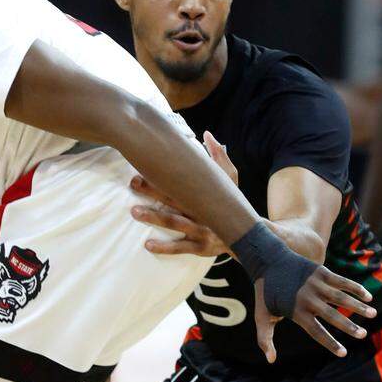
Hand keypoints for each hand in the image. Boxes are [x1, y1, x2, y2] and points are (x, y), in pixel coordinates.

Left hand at [130, 131, 236, 256]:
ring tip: (134, 211)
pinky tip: (148, 245)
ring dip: (154, 217)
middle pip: (174, 199)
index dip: (163, 173)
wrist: (248, 236)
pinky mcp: (201, 248)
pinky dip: (165, 247)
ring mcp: (201, 230)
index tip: (144, 164)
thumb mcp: (231, 180)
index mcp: (205, 194)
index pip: (181, 180)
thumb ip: (219, 156)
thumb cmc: (234, 204)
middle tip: (133, 182)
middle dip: (153, 191)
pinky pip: (181, 248)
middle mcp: (202, 211)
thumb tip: (207, 134)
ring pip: (175, 223)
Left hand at [253, 266, 375, 363]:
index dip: (330, 343)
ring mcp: (315, 284)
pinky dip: (355, 288)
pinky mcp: (321, 272)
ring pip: (341, 297)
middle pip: (332, 316)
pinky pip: (342, 281)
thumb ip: (264, 339)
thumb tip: (271, 361)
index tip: (343, 353)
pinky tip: (368, 297)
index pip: (316, 332)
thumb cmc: (265, 293)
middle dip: (349, 327)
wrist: (267, 261)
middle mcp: (308, 298)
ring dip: (358, 306)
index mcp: (296, 311)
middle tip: (363, 335)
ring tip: (373, 314)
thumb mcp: (261, 316)